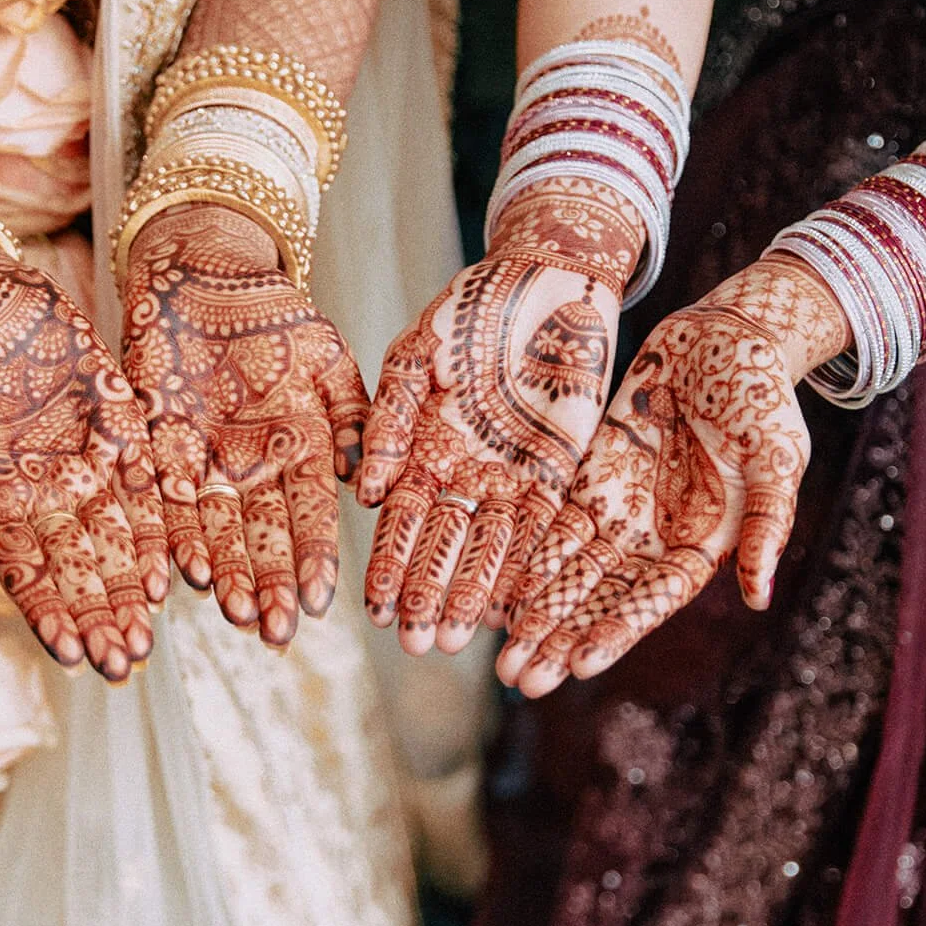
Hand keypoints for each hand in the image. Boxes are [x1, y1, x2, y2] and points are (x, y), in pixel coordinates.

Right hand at [0, 239, 167, 682]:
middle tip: (122, 662)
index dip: (47, 614)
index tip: (69, 656)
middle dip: (98, 617)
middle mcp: (48, 493)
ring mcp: (87, 463)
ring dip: (133, 588)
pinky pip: (147, 483)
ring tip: (149, 634)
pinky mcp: (122, 426)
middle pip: (78, 566)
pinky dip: (160, 525)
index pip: (25, 571)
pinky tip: (175, 569)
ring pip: (118, 537)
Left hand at [121, 204, 368, 647]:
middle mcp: (255, 469)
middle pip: (264, 538)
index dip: (314, 560)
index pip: (312, 516)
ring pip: (216, 532)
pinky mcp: (159, 450)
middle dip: (269, 586)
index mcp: (303, 450)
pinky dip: (173, 539)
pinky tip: (181, 574)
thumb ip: (350, 411)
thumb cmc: (273, 310)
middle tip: (273, 632)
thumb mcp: (323, 353)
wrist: (203, 272)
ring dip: (227, 575)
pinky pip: (165, 503)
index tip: (317, 601)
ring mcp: (206, 464)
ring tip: (236, 614)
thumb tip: (364, 475)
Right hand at [356, 182, 641, 654]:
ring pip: (490, 547)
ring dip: (473, 594)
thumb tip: (366, 492)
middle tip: (417, 645)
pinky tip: (517, 605)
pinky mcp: (558, 471)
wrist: (543, 280)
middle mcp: (463, 473)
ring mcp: (511, 475)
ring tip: (457, 639)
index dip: (388, 566)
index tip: (377, 612)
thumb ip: (390, 420)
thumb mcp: (416, 357)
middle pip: (443, 546)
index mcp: (420, 449)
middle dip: (428, 595)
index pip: (401, 522)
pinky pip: (543, 527)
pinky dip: (530, 566)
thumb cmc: (467, 310)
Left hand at [496, 258, 849, 695]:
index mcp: (702, 541)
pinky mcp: (593, 474)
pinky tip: (494, 587)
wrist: (729, 335)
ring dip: (536, 610)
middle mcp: (655, 534)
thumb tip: (757, 596)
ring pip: (569, 568)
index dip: (616, 631)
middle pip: (600, 596)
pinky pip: (552, 520)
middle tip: (518, 680)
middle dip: (560, 637)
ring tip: (499, 655)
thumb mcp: (777, 458)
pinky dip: (527, 554)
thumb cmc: (764, 395)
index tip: (579, 666)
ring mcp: (621, 506)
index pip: (651, 599)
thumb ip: (765, 525)